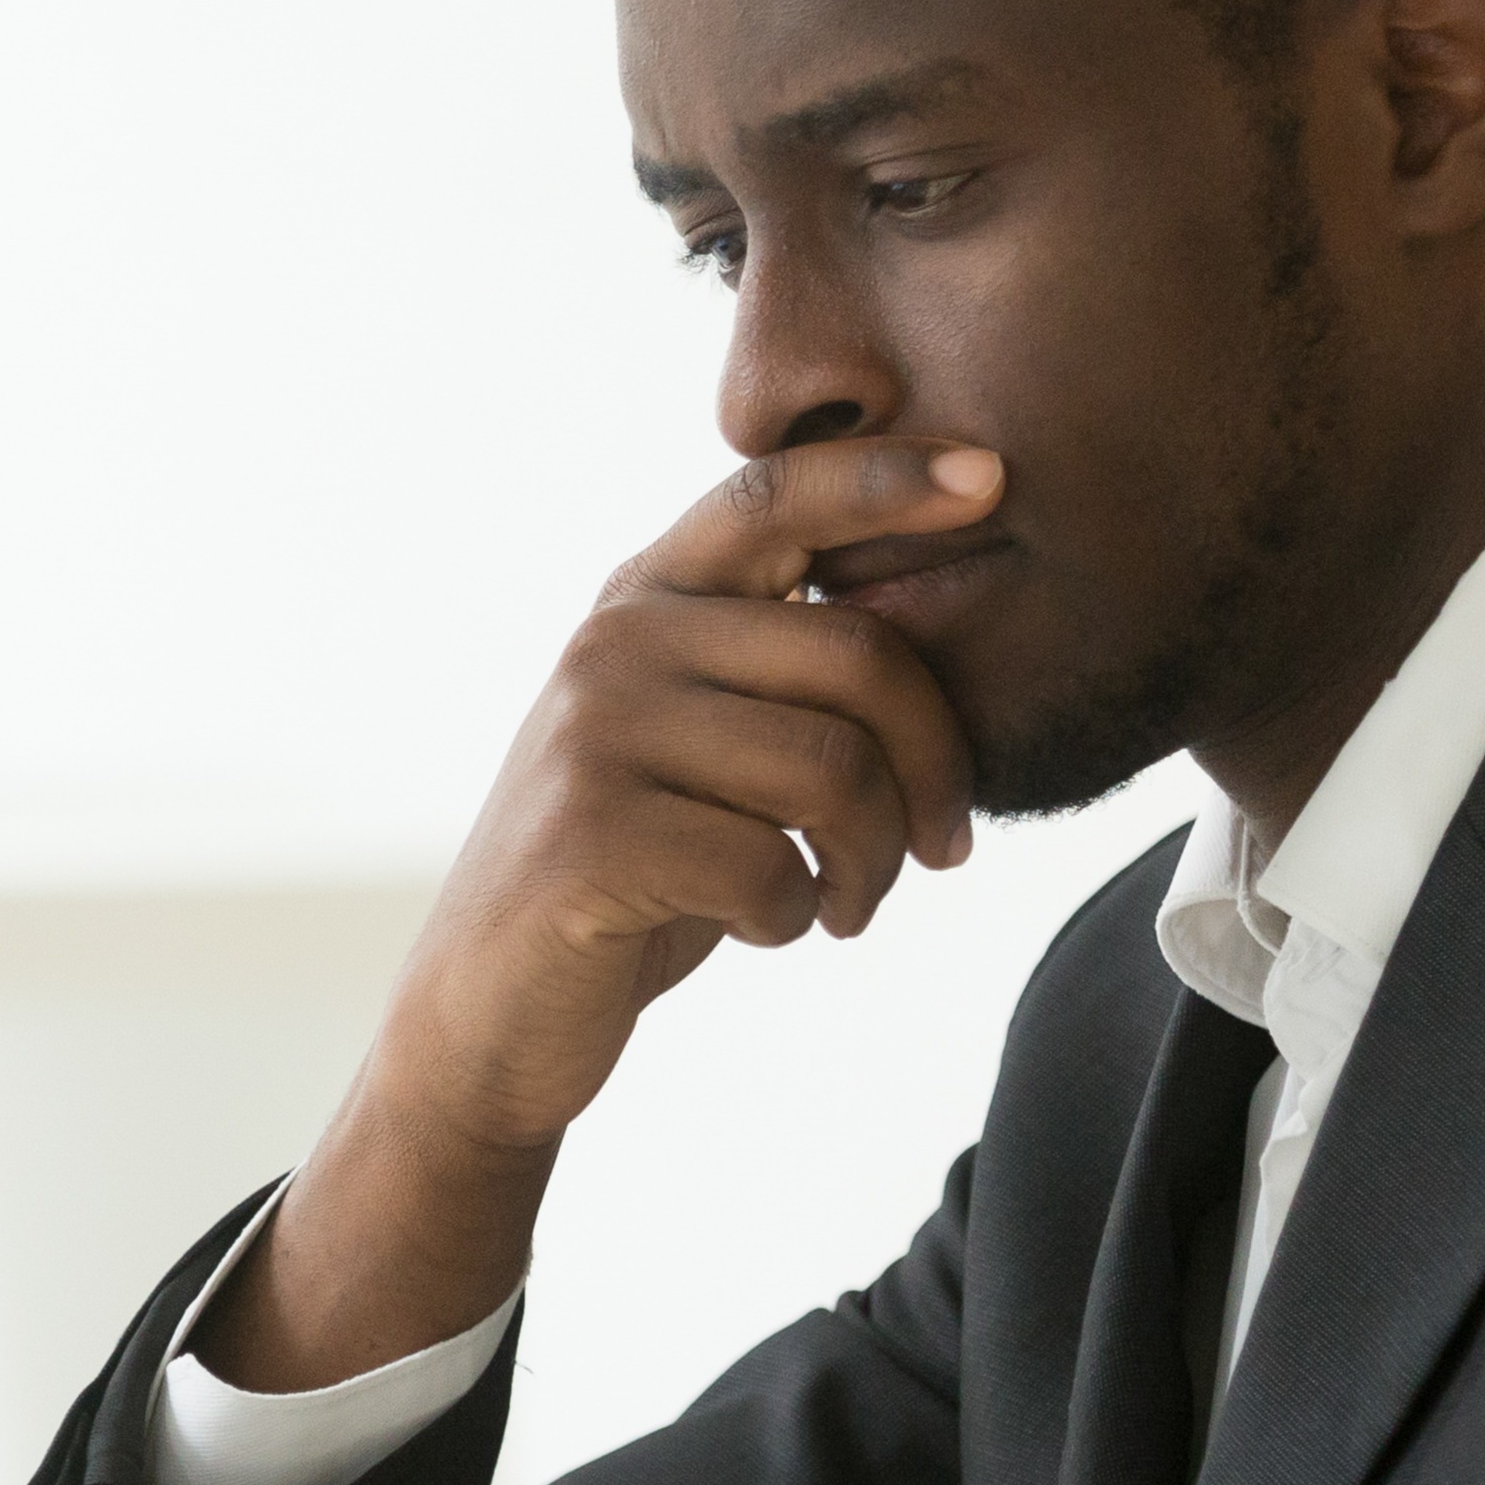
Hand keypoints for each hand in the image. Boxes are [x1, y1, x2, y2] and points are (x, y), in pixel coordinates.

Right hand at [205, 438, 995, 1390]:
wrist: (492, 1010)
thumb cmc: (635, 872)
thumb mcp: (700, 742)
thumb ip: (781, 670)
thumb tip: (949, 613)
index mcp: (647, 598)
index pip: (774, 498)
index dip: (887, 475)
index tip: (993, 473)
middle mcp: (613, 643)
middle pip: (858, 655)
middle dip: (935, 768)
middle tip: (942, 849)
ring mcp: (592, 734)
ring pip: (832, 770)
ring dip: (874, 860)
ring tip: (849, 901)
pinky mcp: (589, 837)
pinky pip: (772, 867)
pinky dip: (797, 915)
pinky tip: (769, 926)